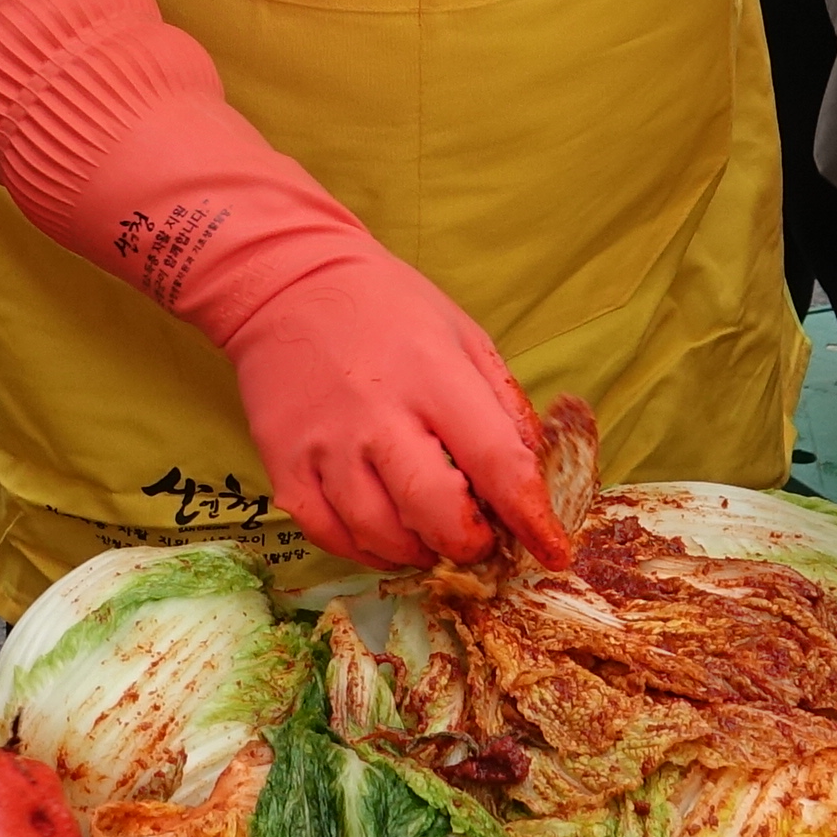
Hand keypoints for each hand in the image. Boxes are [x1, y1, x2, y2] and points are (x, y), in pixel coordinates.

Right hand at [225, 244, 567, 568]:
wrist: (286, 284)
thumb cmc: (386, 308)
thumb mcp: (462, 334)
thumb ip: (504, 404)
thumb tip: (531, 473)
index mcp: (433, 376)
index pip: (496, 463)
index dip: (530, 519)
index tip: (551, 551)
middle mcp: (378, 415)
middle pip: (436, 512)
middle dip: (470, 544)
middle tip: (478, 539)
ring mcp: (326, 445)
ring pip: (381, 534)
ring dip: (419, 552)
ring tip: (431, 537)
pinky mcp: (285, 465)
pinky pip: (329, 535)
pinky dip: (365, 551)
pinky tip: (384, 537)